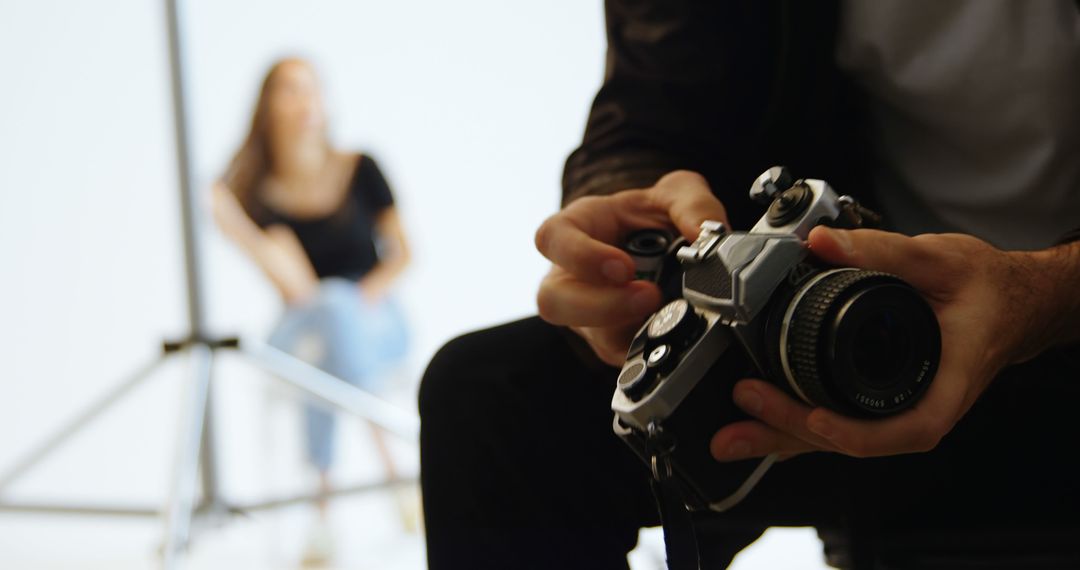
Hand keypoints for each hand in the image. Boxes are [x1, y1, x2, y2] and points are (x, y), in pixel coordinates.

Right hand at [535, 171, 728, 365]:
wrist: (664, 242)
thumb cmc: (652, 215)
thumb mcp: (675, 193)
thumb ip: (693, 204)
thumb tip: (707, 234)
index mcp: (575, 228)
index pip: (552, 239)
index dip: (581, 257)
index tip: (623, 267)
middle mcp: (570, 275)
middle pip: (554, 301)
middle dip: (600, 306)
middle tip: (648, 297)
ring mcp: (587, 313)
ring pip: (588, 334)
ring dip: (629, 330)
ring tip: (666, 314)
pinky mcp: (612, 340)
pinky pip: (620, 355)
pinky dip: (648, 347)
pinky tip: (670, 332)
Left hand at [710, 227, 1046, 460]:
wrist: (1008, 302)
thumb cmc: (987, 289)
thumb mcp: (941, 260)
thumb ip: (882, 249)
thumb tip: (823, 241)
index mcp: (947, 381)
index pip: (908, 426)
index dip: (859, 431)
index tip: (816, 416)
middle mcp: (920, 405)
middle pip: (855, 439)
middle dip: (794, 430)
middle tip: (746, 402)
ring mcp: (897, 409)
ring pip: (836, 437)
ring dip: (782, 437)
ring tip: (730, 437)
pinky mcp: (877, 402)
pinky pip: (833, 422)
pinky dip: (793, 426)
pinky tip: (755, 425)